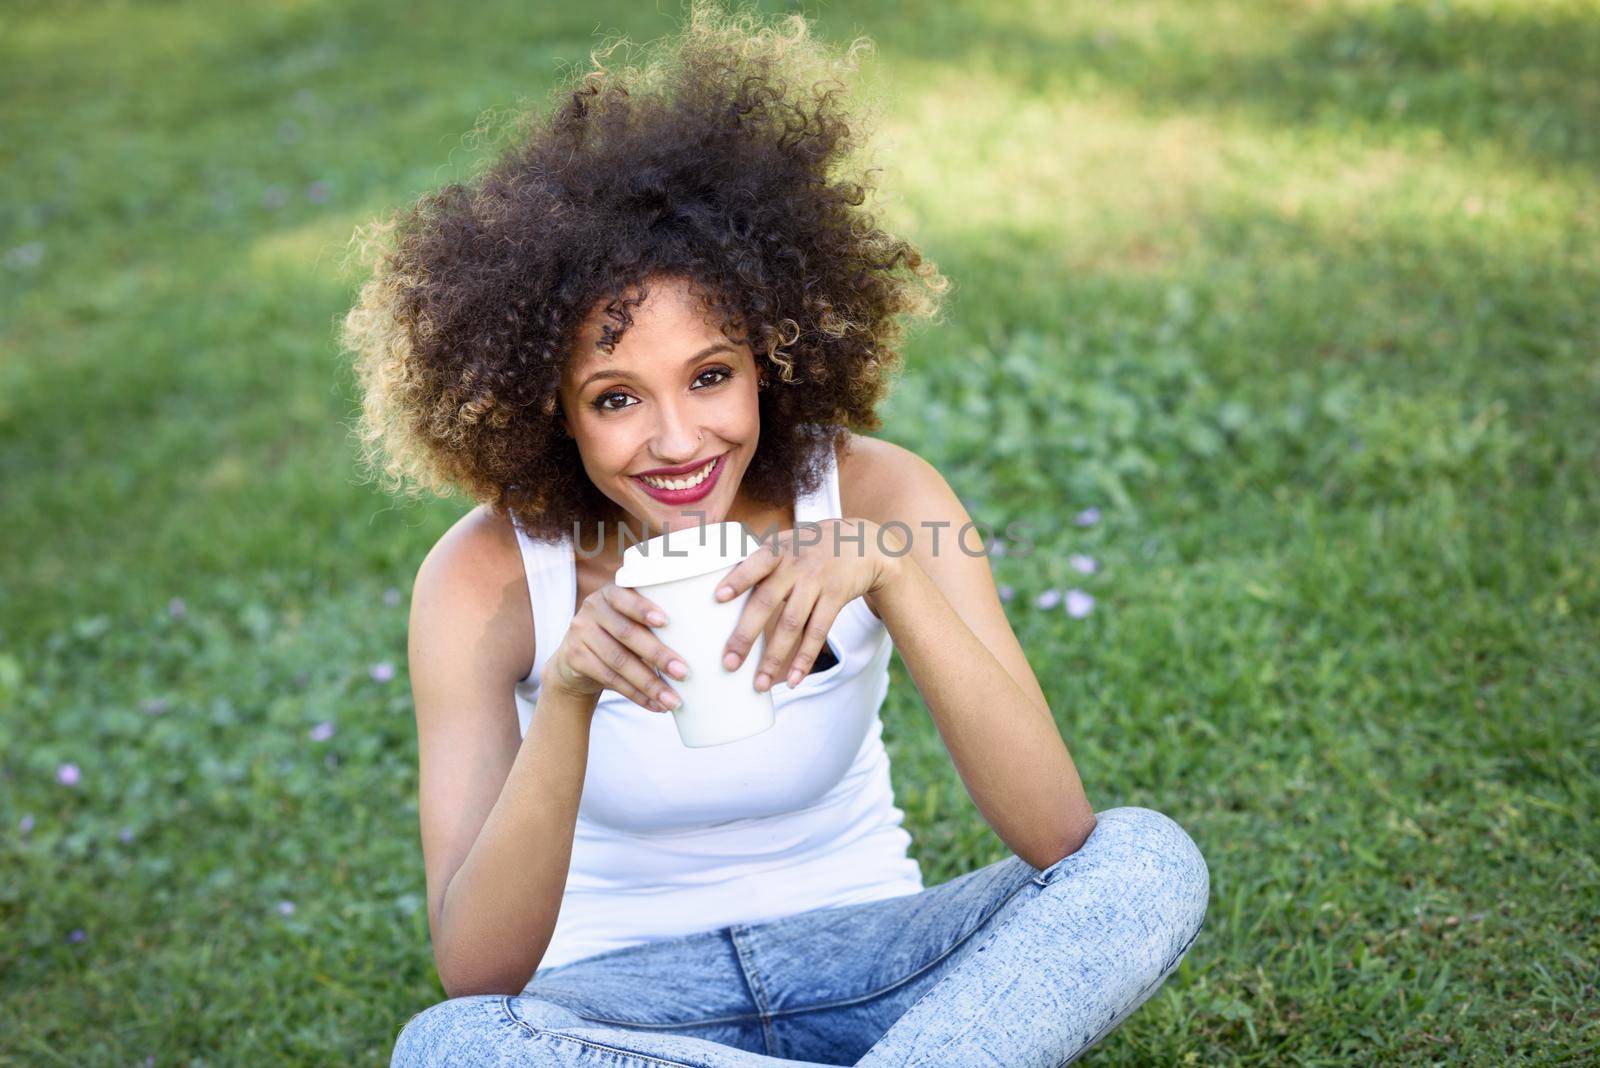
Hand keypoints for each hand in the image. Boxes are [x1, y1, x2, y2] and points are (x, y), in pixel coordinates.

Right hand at [542, 583, 690, 712]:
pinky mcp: (574, 657)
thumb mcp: (630, 621)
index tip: (666, 621)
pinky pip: (609, 679)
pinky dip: (636, 695)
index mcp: (611, 593)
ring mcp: (580, 632)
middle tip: (684, 673)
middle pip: (627, 633)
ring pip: (619, 661)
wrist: (576, 662)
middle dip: (658, 655)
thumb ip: (655, 622)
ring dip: (650, 684)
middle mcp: (592, 608)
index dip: (644, 609)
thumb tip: (706, 641)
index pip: (625, 597)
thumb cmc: (619, 637)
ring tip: (674, 700)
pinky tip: (655, 705)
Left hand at [716, 519, 895, 691]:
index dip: (738, 579)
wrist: (863, 543)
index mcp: (778, 550)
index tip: (719, 597)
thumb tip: (719, 592)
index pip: (756, 562)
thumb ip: (759, 563)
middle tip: (729, 663)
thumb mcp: (787, 542)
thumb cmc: (810, 547)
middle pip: (767, 602)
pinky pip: (818, 633)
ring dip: (774, 657)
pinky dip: (804, 659)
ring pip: (792, 625)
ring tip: (758, 683)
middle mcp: (796, 565)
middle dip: (746, 635)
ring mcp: (817, 582)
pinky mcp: (835, 598)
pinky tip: (792, 679)